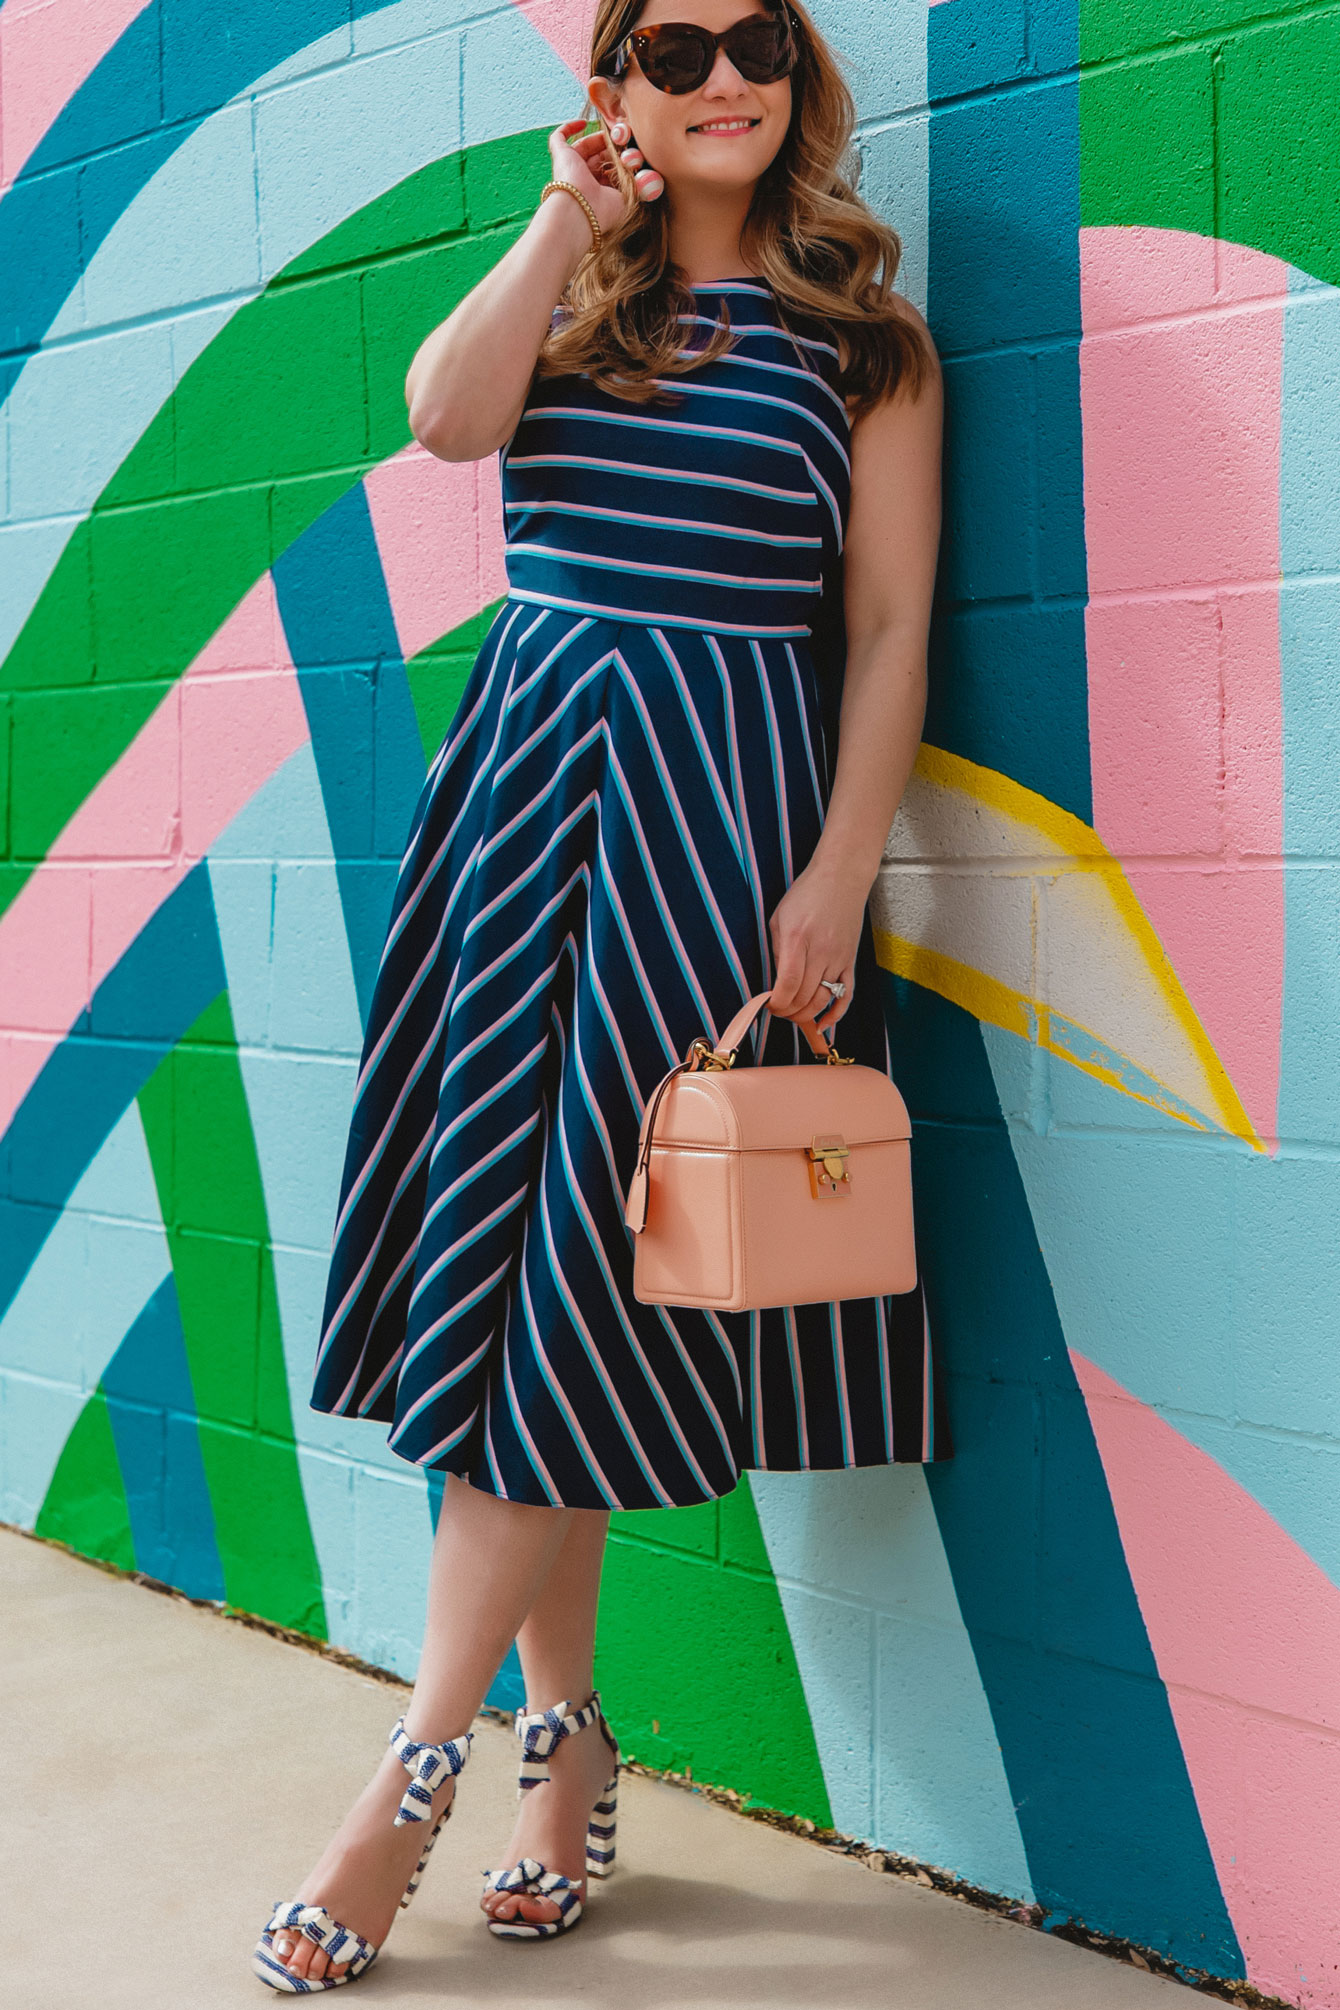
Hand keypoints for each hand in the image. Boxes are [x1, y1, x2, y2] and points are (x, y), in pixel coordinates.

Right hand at [549, 117, 663, 235]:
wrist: (580, 211)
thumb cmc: (605, 211)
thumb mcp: (630, 198)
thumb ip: (640, 184)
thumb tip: (650, 174)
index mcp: (599, 192)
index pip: (611, 169)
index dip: (622, 159)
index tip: (634, 152)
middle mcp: (584, 180)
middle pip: (600, 155)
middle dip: (613, 146)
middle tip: (626, 137)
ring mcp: (570, 168)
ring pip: (585, 145)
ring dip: (600, 137)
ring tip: (615, 132)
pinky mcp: (560, 156)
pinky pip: (560, 137)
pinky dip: (570, 127)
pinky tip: (583, 123)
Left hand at [767, 860, 865, 1038]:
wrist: (842, 878)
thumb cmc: (807, 895)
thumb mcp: (779, 918)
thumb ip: (777, 952)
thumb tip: (777, 983)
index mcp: (797, 939)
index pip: (787, 985)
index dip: (777, 1003)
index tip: (770, 1005)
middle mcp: (821, 951)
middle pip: (804, 997)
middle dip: (788, 1012)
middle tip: (779, 1010)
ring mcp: (839, 958)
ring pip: (823, 1000)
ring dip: (806, 1015)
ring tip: (794, 1014)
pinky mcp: (851, 961)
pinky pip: (846, 995)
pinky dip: (836, 1014)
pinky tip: (823, 1024)